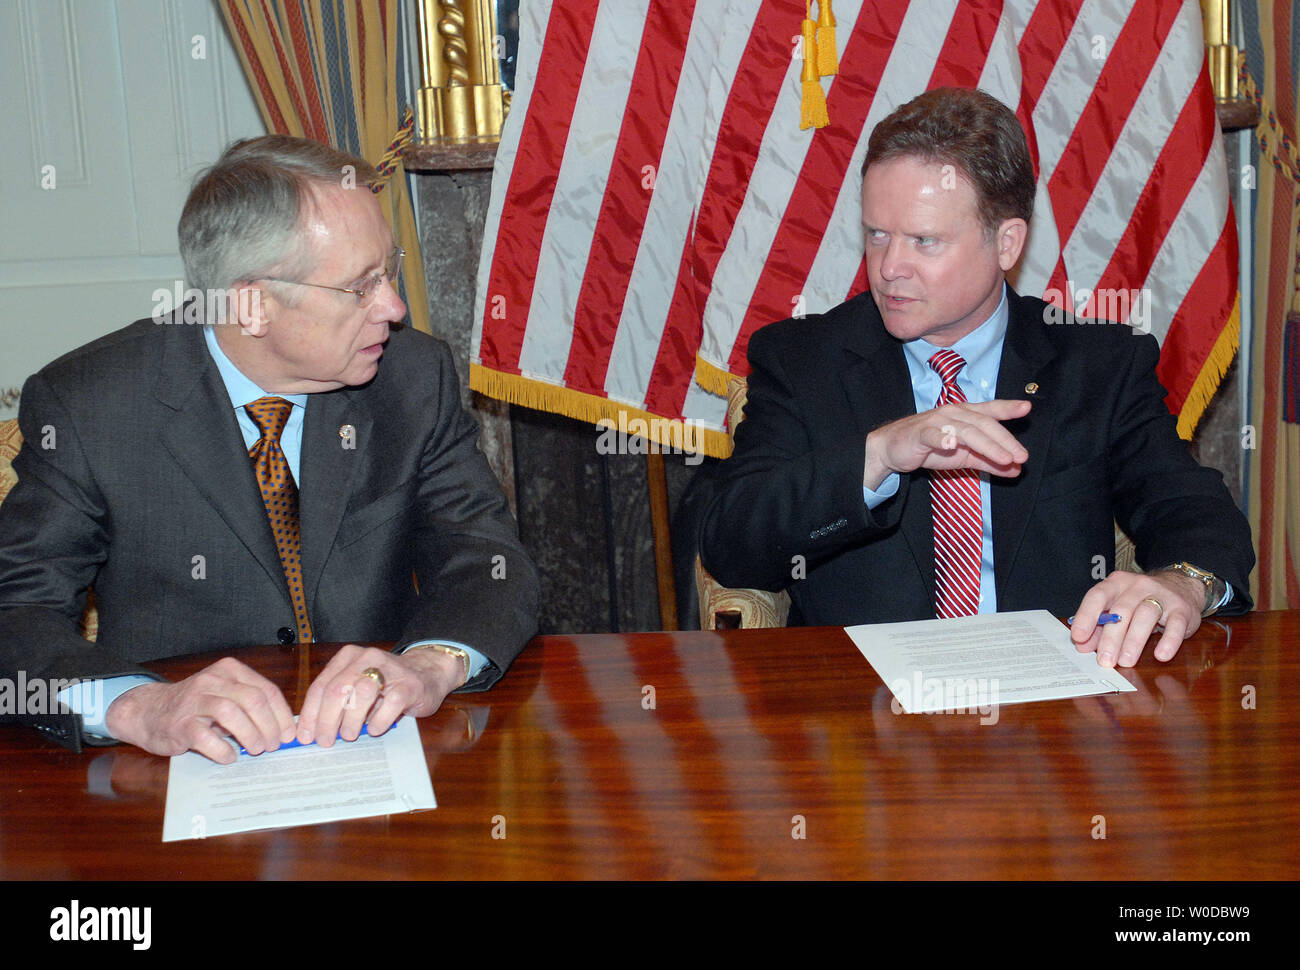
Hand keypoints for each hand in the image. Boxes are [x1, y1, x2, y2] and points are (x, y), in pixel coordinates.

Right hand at [104, 656, 295, 763]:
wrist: (149, 711)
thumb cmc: (196, 707)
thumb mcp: (225, 696)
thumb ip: (250, 706)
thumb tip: (284, 729)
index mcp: (230, 671)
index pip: (267, 690)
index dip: (282, 715)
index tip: (290, 735)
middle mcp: (213, 680)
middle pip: (253, 700)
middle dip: (269, 726)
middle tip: (273, 745)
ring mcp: (194, 700)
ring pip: (231, 713)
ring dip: (250, 735)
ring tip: (255, 750)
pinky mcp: (179, 723)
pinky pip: (206, 737)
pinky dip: (223, 750)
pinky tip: (229, 757)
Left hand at [295, 644, 463, 746]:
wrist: (427, 672)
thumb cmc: (386, 684)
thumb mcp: (357, 686)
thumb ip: (336, 702)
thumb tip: (311, 730)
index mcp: (348, 657)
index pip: (321, 686)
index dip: (310, 714)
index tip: (305, 736)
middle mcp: (367, 658)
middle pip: (338, 689)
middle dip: (327, 720)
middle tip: (325, 741)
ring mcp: (390, 670)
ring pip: (362, 693)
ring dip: (351, 720)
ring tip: (349, 735)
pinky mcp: (409, 685)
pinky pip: (390, 704)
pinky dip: (379, 721)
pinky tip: (374, 729)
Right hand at [863, 399, 1030, 489]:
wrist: (893, 449)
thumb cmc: (930, 448)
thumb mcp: (964, 456)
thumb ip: (989, 462)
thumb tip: (1016, 469)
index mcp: (965, 415)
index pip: (990, 410)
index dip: (1007, 408)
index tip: (1026, 408)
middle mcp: (953, 413)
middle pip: (983, 424)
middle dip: (1004, 440)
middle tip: (1020, 456)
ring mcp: (937, 422)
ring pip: (966, 431)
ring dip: (986, 445)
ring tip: (1003, 458)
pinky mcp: (920, 433)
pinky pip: (933, 435)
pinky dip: (942, 439)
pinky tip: (951, 444)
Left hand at [1070, 570, 1208, 667]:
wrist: (1182, 586)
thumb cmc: (1141, 600)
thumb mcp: (1118, 609)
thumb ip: (1099, 627)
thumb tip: (1082, 646)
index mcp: (1116, 584)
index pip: (1097, 596)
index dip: (1086, 616)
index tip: (1078, 637)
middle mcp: (1138, 586)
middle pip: (1122, 611)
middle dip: (1111, 638)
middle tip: (1105, 660)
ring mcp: (1162, 595)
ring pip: (1146, 615)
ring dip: (1134, 641)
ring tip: (1125, 661)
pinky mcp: (1182, 609)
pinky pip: (1175, 624)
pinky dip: (1168, 641)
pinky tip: (1160, 655)